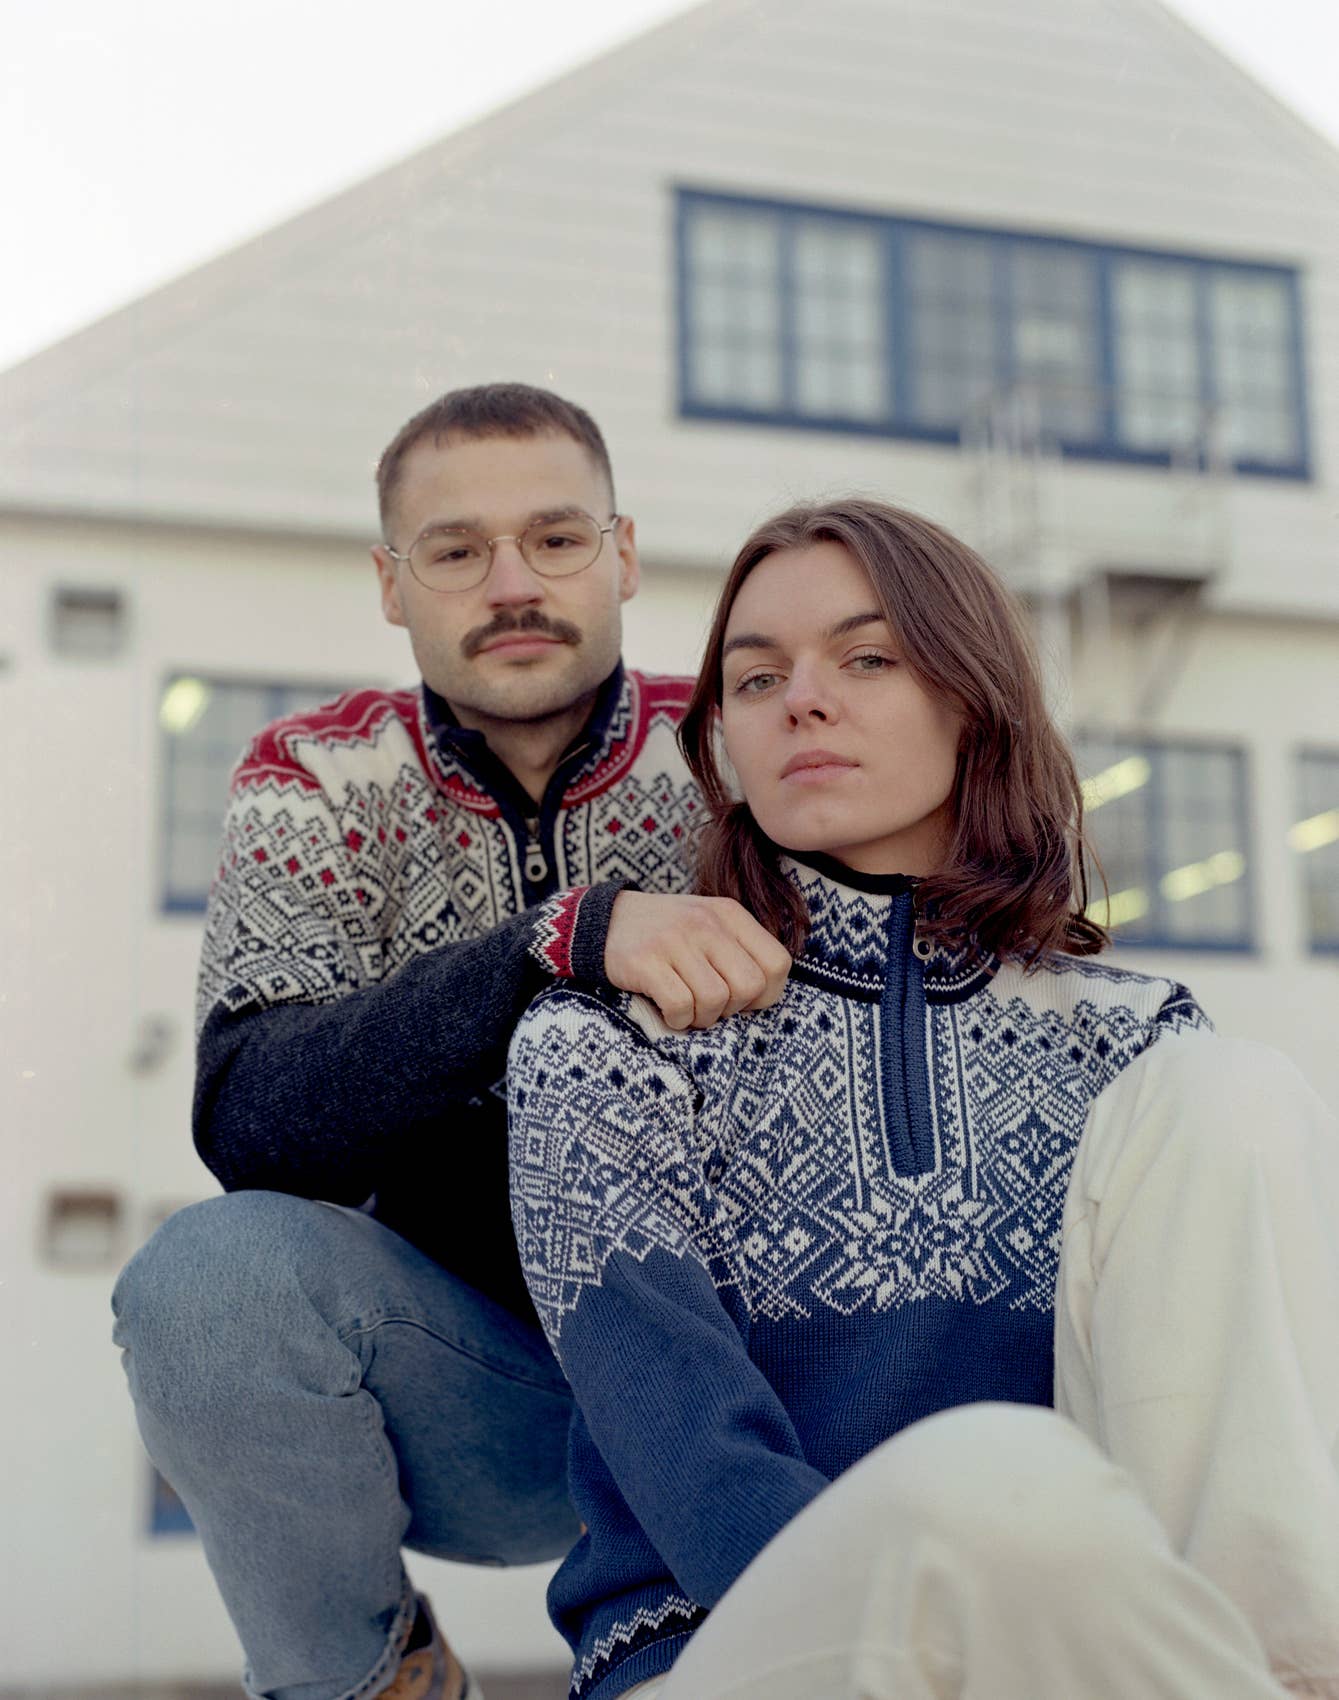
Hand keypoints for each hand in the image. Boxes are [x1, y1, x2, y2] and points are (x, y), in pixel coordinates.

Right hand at [604, 892, 791, 1030]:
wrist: (606, 921)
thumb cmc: (667, 935)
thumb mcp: (709, 925)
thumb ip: (741, 951)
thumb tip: (766, 995)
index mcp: (729, 914)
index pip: (778, 963)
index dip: (766, 994)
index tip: (741, 999)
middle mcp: (706, 923)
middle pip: (750, 986)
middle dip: (733, 1009)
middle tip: (710, 1006)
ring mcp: (675, 940)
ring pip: (716, 999)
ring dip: (702, 1017)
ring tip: (687, 1008)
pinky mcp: (646, 961)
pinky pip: (681, 1006)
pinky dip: (678, 1020)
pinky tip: (668, 1011)